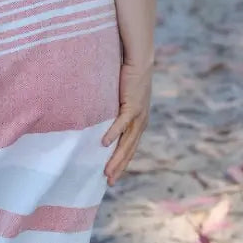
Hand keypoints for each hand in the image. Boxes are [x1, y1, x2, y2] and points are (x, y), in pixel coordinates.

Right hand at [102, 61, 151, 185]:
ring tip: (106, 171)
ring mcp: (138, 115)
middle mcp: (141, 122)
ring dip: (116, 157)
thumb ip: (116, 111)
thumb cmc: (128, 77)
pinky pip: (121, 122)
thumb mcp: (122, 99)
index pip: (130, 148)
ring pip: (126, 142)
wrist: (139, 60)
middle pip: (129, 149)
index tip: (112, 177)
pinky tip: (104, 144)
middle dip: (119, 167)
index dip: (122, 163)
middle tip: (109, 182)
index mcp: (140, 122)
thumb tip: (101, 121)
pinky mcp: (132, 104)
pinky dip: (113, 133)